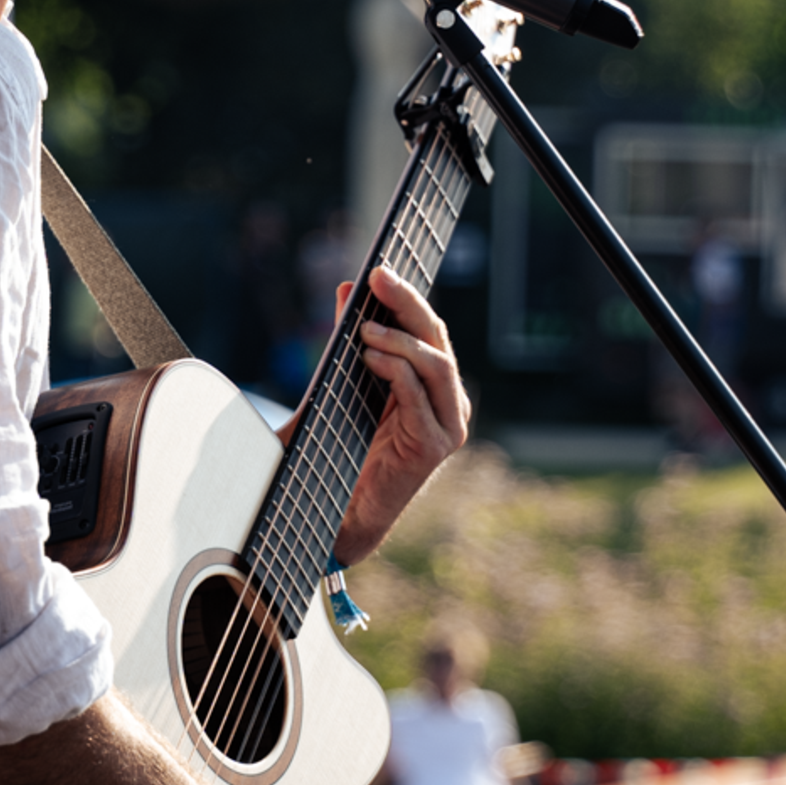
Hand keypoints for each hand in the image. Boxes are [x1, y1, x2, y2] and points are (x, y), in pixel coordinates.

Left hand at [333, 263, 469, 562]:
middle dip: (407, 304)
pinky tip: (370, 359)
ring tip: (364, 329)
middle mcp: (447, 401)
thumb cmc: (340, 451)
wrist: (337, 514)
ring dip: (401, 340)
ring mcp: (448, 424)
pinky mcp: (436, 447)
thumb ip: (349, 340)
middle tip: (377, 278)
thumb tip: (345, 289)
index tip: (378, 271)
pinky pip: (422, 399)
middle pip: (436, 339)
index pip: (427, 330)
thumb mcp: (342, 383)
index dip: (406, 297)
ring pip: (437, 365)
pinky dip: (398, 373)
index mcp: (430, 384)